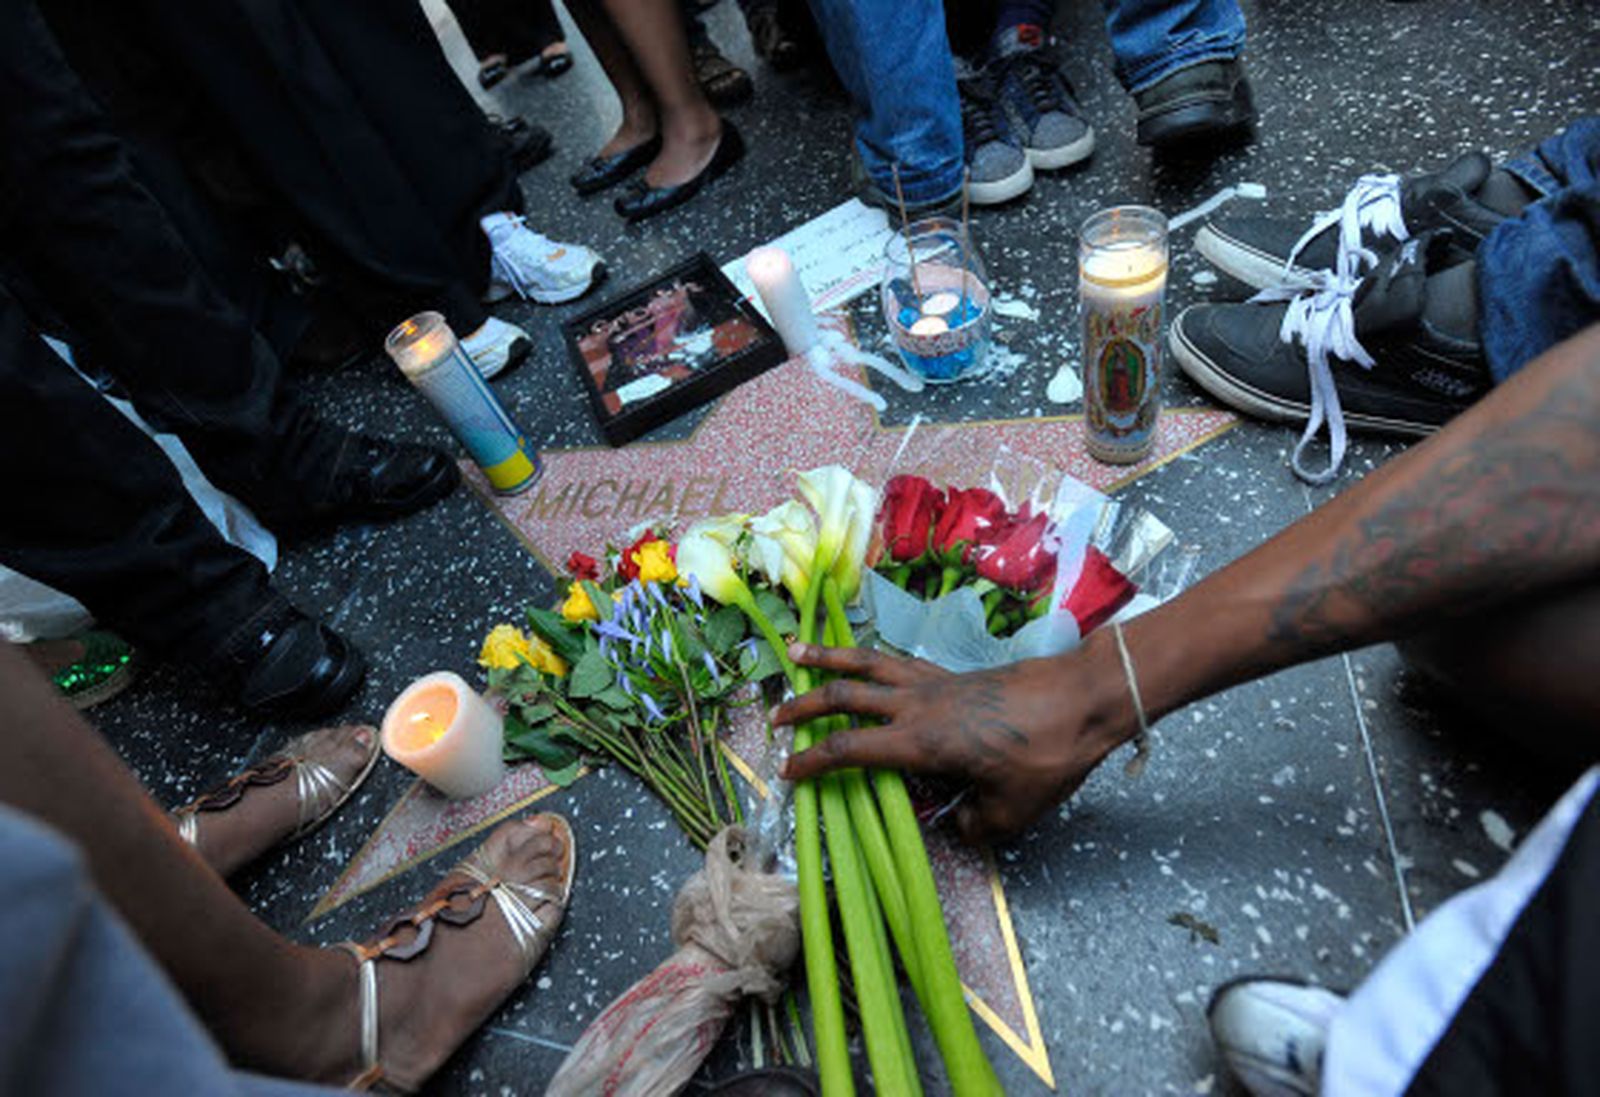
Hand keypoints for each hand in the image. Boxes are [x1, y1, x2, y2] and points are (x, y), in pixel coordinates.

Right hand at [773, 636, 1137, 842]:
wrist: (1084, 698)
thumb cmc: (1047, 756)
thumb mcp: (1012, 812)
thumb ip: (974, 825)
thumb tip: (956, 824)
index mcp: (922, 741)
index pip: (850, 750)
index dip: (812, 763)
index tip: (787, 774)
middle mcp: (918, 705)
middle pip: (845, 696)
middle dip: (804, 707)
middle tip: (774, 718)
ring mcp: (935, 682)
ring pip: (867, 663)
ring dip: (828, 659)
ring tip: (797, 651)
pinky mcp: (952, 673)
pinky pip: (897, 661)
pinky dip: (870, 657)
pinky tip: (865, 660)